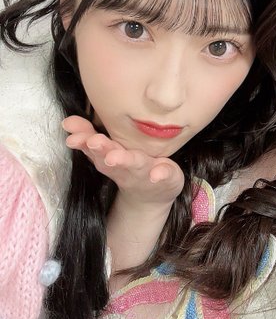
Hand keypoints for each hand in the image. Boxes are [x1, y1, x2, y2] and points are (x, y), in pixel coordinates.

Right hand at [62, 115, 184, 208]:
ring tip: (115, 157)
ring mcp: (145, 172)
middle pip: (110, 158)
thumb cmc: (129, 166)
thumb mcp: (108, 151)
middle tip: (92, 142)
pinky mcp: (165, 176)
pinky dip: (160, 174)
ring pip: (134, 164)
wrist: (153, 196)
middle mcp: (124, 166)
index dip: (83, 141)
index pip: (93, 148)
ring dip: (124, 161)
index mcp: (110, 157)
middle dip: (101, 150)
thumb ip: (88, 134)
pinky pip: (164, 174)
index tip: (71, 137)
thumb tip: (67, 121)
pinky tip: (157, 174)